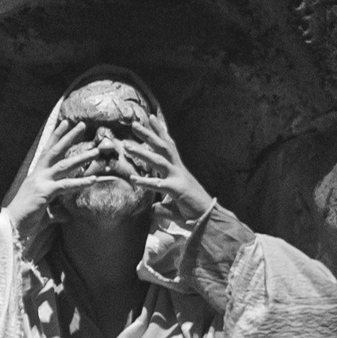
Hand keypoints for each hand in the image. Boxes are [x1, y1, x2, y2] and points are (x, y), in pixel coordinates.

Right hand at [6, 106, 97, 249]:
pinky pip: (66, 184)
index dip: (56, 137)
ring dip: (81, 157)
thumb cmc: (25, 219)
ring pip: (64, 165)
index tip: (65, 123)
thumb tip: (68, 215)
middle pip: (56, 151)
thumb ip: (57, 212)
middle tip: (82, 125)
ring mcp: (41, 181)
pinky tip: (93, 179)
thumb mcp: (44, 213)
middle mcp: (38, 174)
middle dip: (69, 137)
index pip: (48, 151)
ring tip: (95, 151)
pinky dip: (81, 181)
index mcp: (36, 175)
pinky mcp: (45, 192)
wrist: (11, 227)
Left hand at [115, 104, 213, 234]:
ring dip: (142, 152)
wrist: (210, 219)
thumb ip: (162, 206)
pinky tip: (133, 179)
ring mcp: (178, 179)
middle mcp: (179, 170)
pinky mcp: (178, 190)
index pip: (169, 146)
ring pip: (159, 161)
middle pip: (163, 147)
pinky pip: (159, 184)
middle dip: (149, 134)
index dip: (160, 132)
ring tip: (127, 146)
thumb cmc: (193, 212)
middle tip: (134, 124)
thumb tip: (152, 208)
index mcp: (179, 170)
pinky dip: (145, 182)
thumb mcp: (175, 206)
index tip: (151, 118)